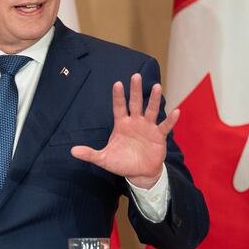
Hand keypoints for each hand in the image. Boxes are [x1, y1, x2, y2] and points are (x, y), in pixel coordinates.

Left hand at [71, 73, 179, 188]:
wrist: (140, 173)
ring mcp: (148, 127)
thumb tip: (72, 151)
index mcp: (122, 124)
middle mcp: (135, 122)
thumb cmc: (122, 162)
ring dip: (154, 99)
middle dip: (135, 90)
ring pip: (151, 110)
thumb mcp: (104, 158)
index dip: (118, 96)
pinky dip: (170, 120)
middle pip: (135, 103)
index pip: (119, 107)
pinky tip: (176, 111)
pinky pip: (165, 126)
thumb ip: (90, 154)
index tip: (117, 83)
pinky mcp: (159, 136)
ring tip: (156, 87)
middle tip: (135, 76)